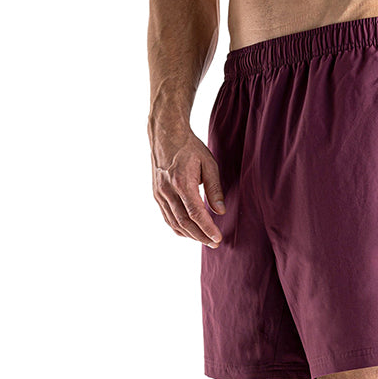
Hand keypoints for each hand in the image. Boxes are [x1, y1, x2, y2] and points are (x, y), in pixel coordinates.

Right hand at [150, 126, 225, 246]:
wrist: (165, 135)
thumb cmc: (190, 147)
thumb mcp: (209, 164)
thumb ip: (215, 189)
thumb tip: (220, 211)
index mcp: (182, 182)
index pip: (195, 213)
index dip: (207, 228)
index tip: (218, 238)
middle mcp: (167, 190)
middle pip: (184, 222)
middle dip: (200, 236)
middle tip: (214, 243)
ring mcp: (159, 194)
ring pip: (174, 223)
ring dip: (190, 235)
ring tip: (205, 240)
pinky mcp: (156, 195)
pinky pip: (167, 217)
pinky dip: (179, 228)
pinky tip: (190, 232)